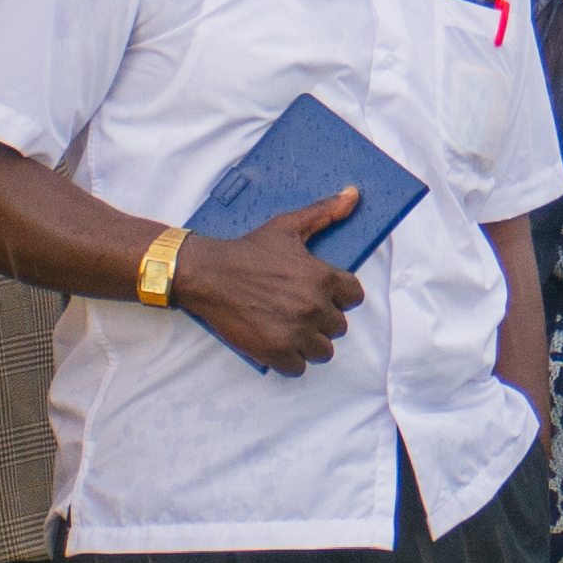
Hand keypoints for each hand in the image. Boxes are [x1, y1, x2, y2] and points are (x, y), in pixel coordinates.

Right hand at [169, 192, 366, 373]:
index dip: (340, 296)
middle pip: (338, 326)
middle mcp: (313, 306)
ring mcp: (295, 332)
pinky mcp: (274, 352)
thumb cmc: (247, 251)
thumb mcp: (288, 226)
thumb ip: (324, 212)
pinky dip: (290, 360)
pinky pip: (298, 368)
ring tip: (292, 330)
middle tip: (300, 311)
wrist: (208, 274)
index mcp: (321, 277)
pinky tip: (278, 344)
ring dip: (310, 343)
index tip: (324, 295)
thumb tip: (354, 195)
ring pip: (323, 351)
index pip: (354, 296)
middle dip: (322, 320)